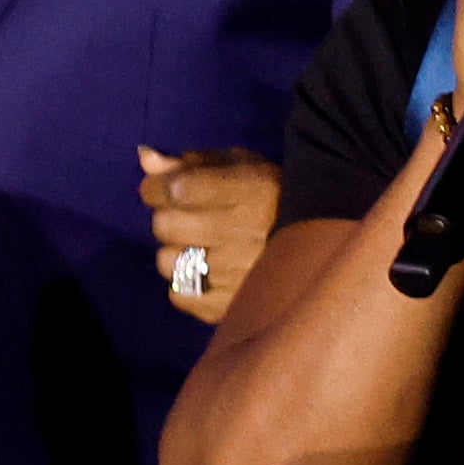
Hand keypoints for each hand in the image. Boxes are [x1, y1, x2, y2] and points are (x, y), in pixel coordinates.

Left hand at [140, 148, 279, 322]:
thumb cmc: (270, 196)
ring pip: (167, 261)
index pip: (177, 188)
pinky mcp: (231, 306)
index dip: (157, 186)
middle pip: (165, 225)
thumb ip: (190, 162)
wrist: (319, 241)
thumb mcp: (239, 166)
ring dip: (175, 251)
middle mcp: (243, 232)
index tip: (163, 188)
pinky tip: (204, 272)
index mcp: (248, 190)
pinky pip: (179, 295)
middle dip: (167, 216)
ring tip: (198, 246)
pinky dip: (184, 283)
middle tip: (186, 217)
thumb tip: (145, 158)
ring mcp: (237, 274)